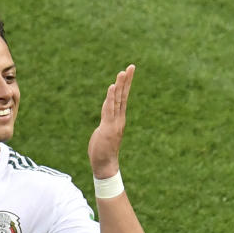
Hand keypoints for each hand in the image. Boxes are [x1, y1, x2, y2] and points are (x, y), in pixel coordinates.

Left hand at [88, 64, 134, 178]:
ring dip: (120, 86)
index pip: (122, 99)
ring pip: (118, 100)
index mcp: (118, 119)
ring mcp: (114, 123)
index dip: (125, 86)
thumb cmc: (102, 151)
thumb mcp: (103, 133)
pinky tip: (113, 87)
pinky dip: (111, 97)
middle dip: (127, 81)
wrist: (105, 165)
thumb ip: (105, 123)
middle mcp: (119, 119)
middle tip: (131, 67)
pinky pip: (109, 109)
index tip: (128, 73)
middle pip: (123, 96)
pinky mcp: (108, 127)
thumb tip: (104, 121)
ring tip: (122, 72)